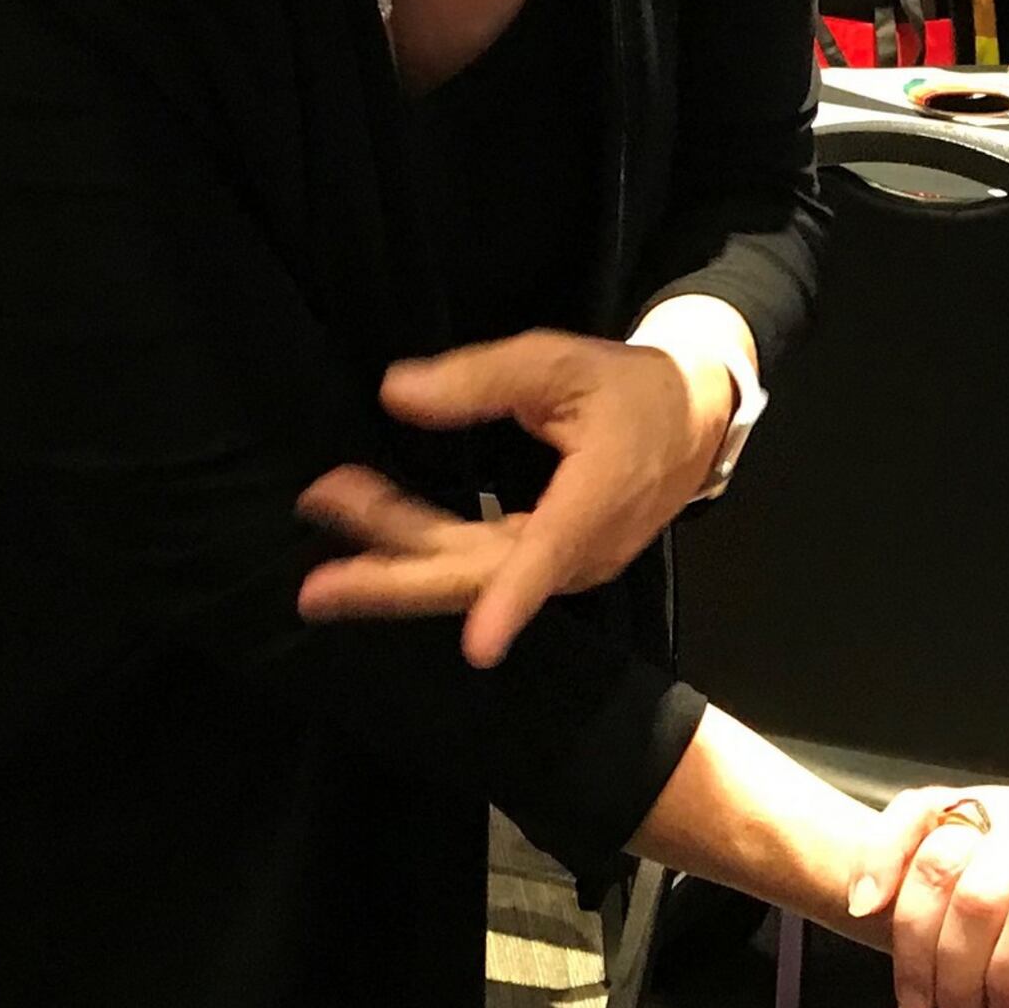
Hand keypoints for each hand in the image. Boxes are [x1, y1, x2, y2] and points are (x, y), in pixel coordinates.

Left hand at [293, 329, 729, 665]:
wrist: (693, 420)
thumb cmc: (630, 388)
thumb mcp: (559, 362)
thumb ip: (479, 378)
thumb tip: (397, 394)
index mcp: (597, 497)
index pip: (550, 553)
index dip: (512, 599)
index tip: (479, 645)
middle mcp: (583, 550)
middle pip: (480, 576)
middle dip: (394, 569)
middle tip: (316, 570)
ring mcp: (566, 567)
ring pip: (472, 578)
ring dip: (395, 557)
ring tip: (329, 516)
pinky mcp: (551, 567)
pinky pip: (481, 573)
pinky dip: (421, 556)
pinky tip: (374, 539)